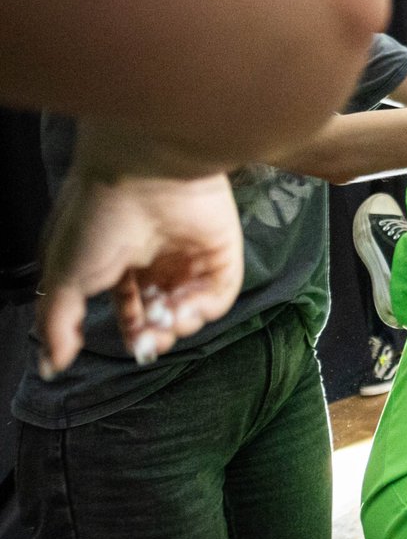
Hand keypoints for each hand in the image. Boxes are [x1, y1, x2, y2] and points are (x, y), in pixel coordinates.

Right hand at [38, 168, 243, 374]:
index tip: (132, 346)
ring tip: (167, 317)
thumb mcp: (64, 276)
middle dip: (157, 334)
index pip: (131, 308)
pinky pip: (220, 294)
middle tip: (151, 340)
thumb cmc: (97, 217)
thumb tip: (52, 365)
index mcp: (118, 261)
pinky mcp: (222, 251)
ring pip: (192, 308)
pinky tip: (185, 307)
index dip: (133, 331)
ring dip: (179, 324)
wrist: (144, 174)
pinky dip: (204, 309)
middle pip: (164, 312)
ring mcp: (191, 254)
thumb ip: (57, 324)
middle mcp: (156, 258)